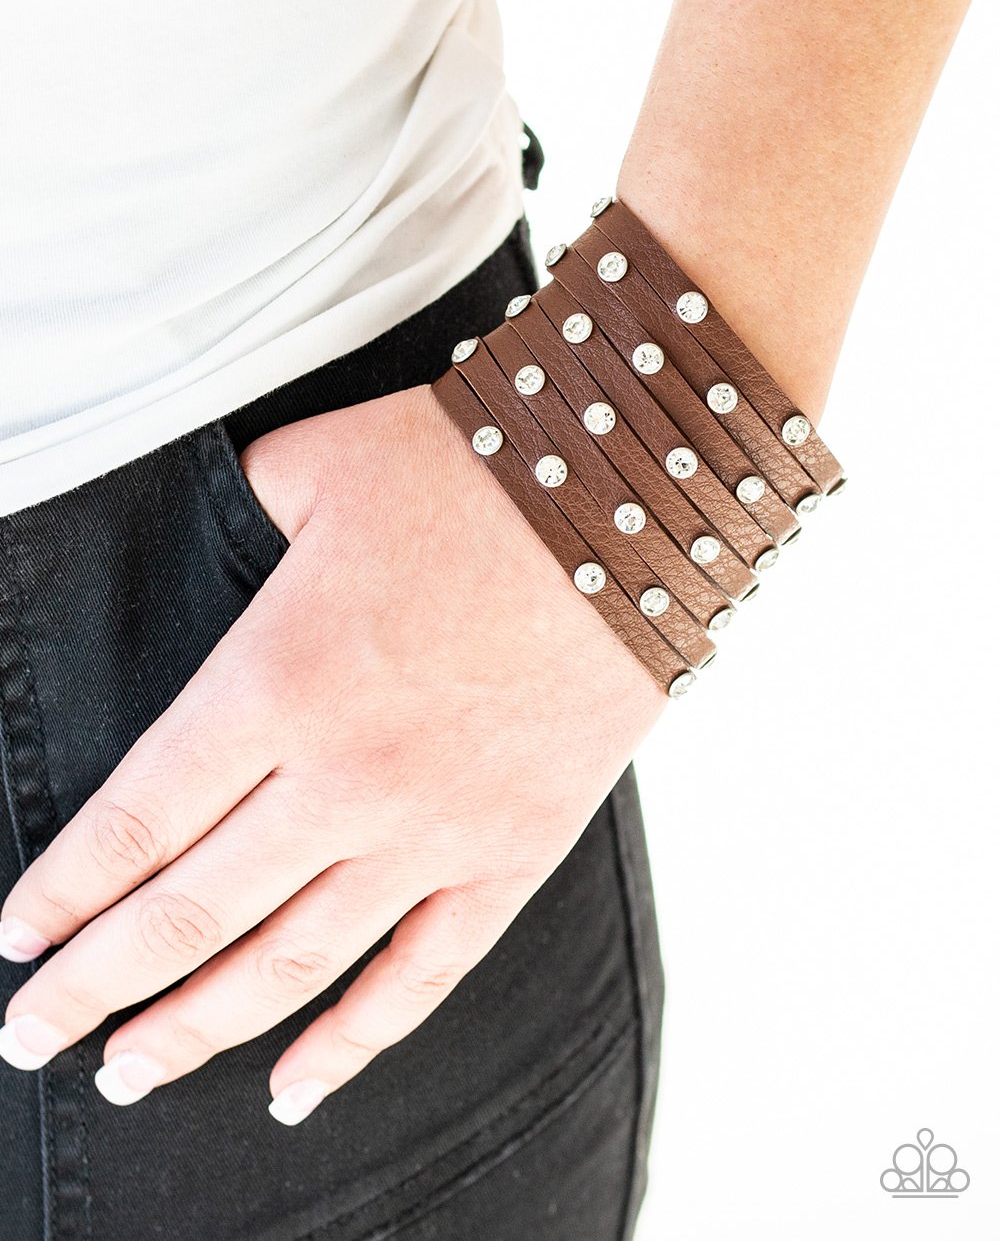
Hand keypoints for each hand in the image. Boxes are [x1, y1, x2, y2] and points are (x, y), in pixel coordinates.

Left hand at [0, 384, 664, 1123]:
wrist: (636, 496)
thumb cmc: (474, 469)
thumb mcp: (316, 467)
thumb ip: (237, 513)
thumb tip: (213, 534)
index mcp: (276, 680)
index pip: (137, 820)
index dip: (65, 891)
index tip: (18, 941)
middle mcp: (342, 777)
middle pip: (187, 914)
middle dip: (92, 988)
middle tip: (31, 1036)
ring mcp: (433, 828)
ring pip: (288, 966)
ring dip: (194, 1029)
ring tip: (127, 1074)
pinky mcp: (513, 850)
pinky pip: (421, 976)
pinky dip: (352, 1043)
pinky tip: (292, 1090)